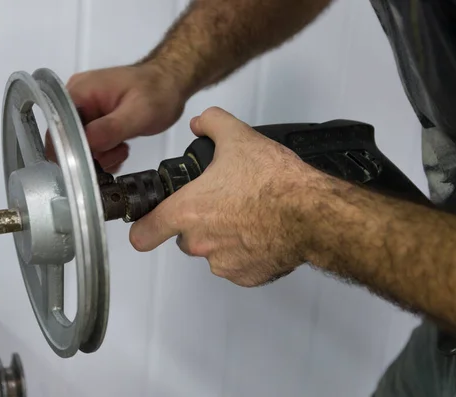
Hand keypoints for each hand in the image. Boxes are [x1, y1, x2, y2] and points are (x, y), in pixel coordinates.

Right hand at [45, 64, 186, 172]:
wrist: (171, 83)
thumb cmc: (158, 90)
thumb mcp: (138, 112)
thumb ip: (110, 129)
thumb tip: (86, 144)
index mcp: (79, 91)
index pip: (57, 127)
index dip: (70, 149)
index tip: (93, 161)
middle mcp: (76, 100)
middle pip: (67, 139)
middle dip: (91, 154)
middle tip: (116, 152)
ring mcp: (86, 111)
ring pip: (81, 146)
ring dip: (101, 155)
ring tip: (122, 148)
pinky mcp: (95, 121)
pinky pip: (91, 144)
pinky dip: (105, 153)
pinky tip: (120, 148)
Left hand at [129, 107, 321, 286]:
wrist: (312, 212)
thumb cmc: (275, 182)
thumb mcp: (238, 138)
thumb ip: (212, 123)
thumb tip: (201, 122)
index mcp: (188, 212)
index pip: (143, 234)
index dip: (144, 227)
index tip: (149, 224)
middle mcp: (200, 243)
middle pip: (184, 236)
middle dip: (198, 222)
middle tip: (222, 203)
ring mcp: (223, 263)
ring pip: (212, 251)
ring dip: (222, 237)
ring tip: (247, 215)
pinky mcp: (246, 277)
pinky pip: (237, 265)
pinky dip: (245, 252)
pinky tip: (261, 231)